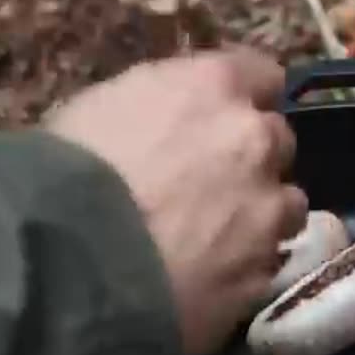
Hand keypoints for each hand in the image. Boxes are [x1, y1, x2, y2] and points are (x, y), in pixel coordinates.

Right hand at [45, 46, 307, 354]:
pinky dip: (245, 266)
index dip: (245, 97)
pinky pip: (266, 263)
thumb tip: (176, 121)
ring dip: (262, 215)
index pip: (262, 76)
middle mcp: (256, 142)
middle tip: (212, 182)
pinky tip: (208, 279)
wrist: (69, 264)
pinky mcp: (263, 274)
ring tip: (217, 238)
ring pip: (288, 206)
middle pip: (277, 142)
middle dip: (252, 158)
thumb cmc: (67, 173)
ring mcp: (268, 212)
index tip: (225, 116)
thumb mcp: (106, 107)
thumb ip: (165, 105)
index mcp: (215, 88)